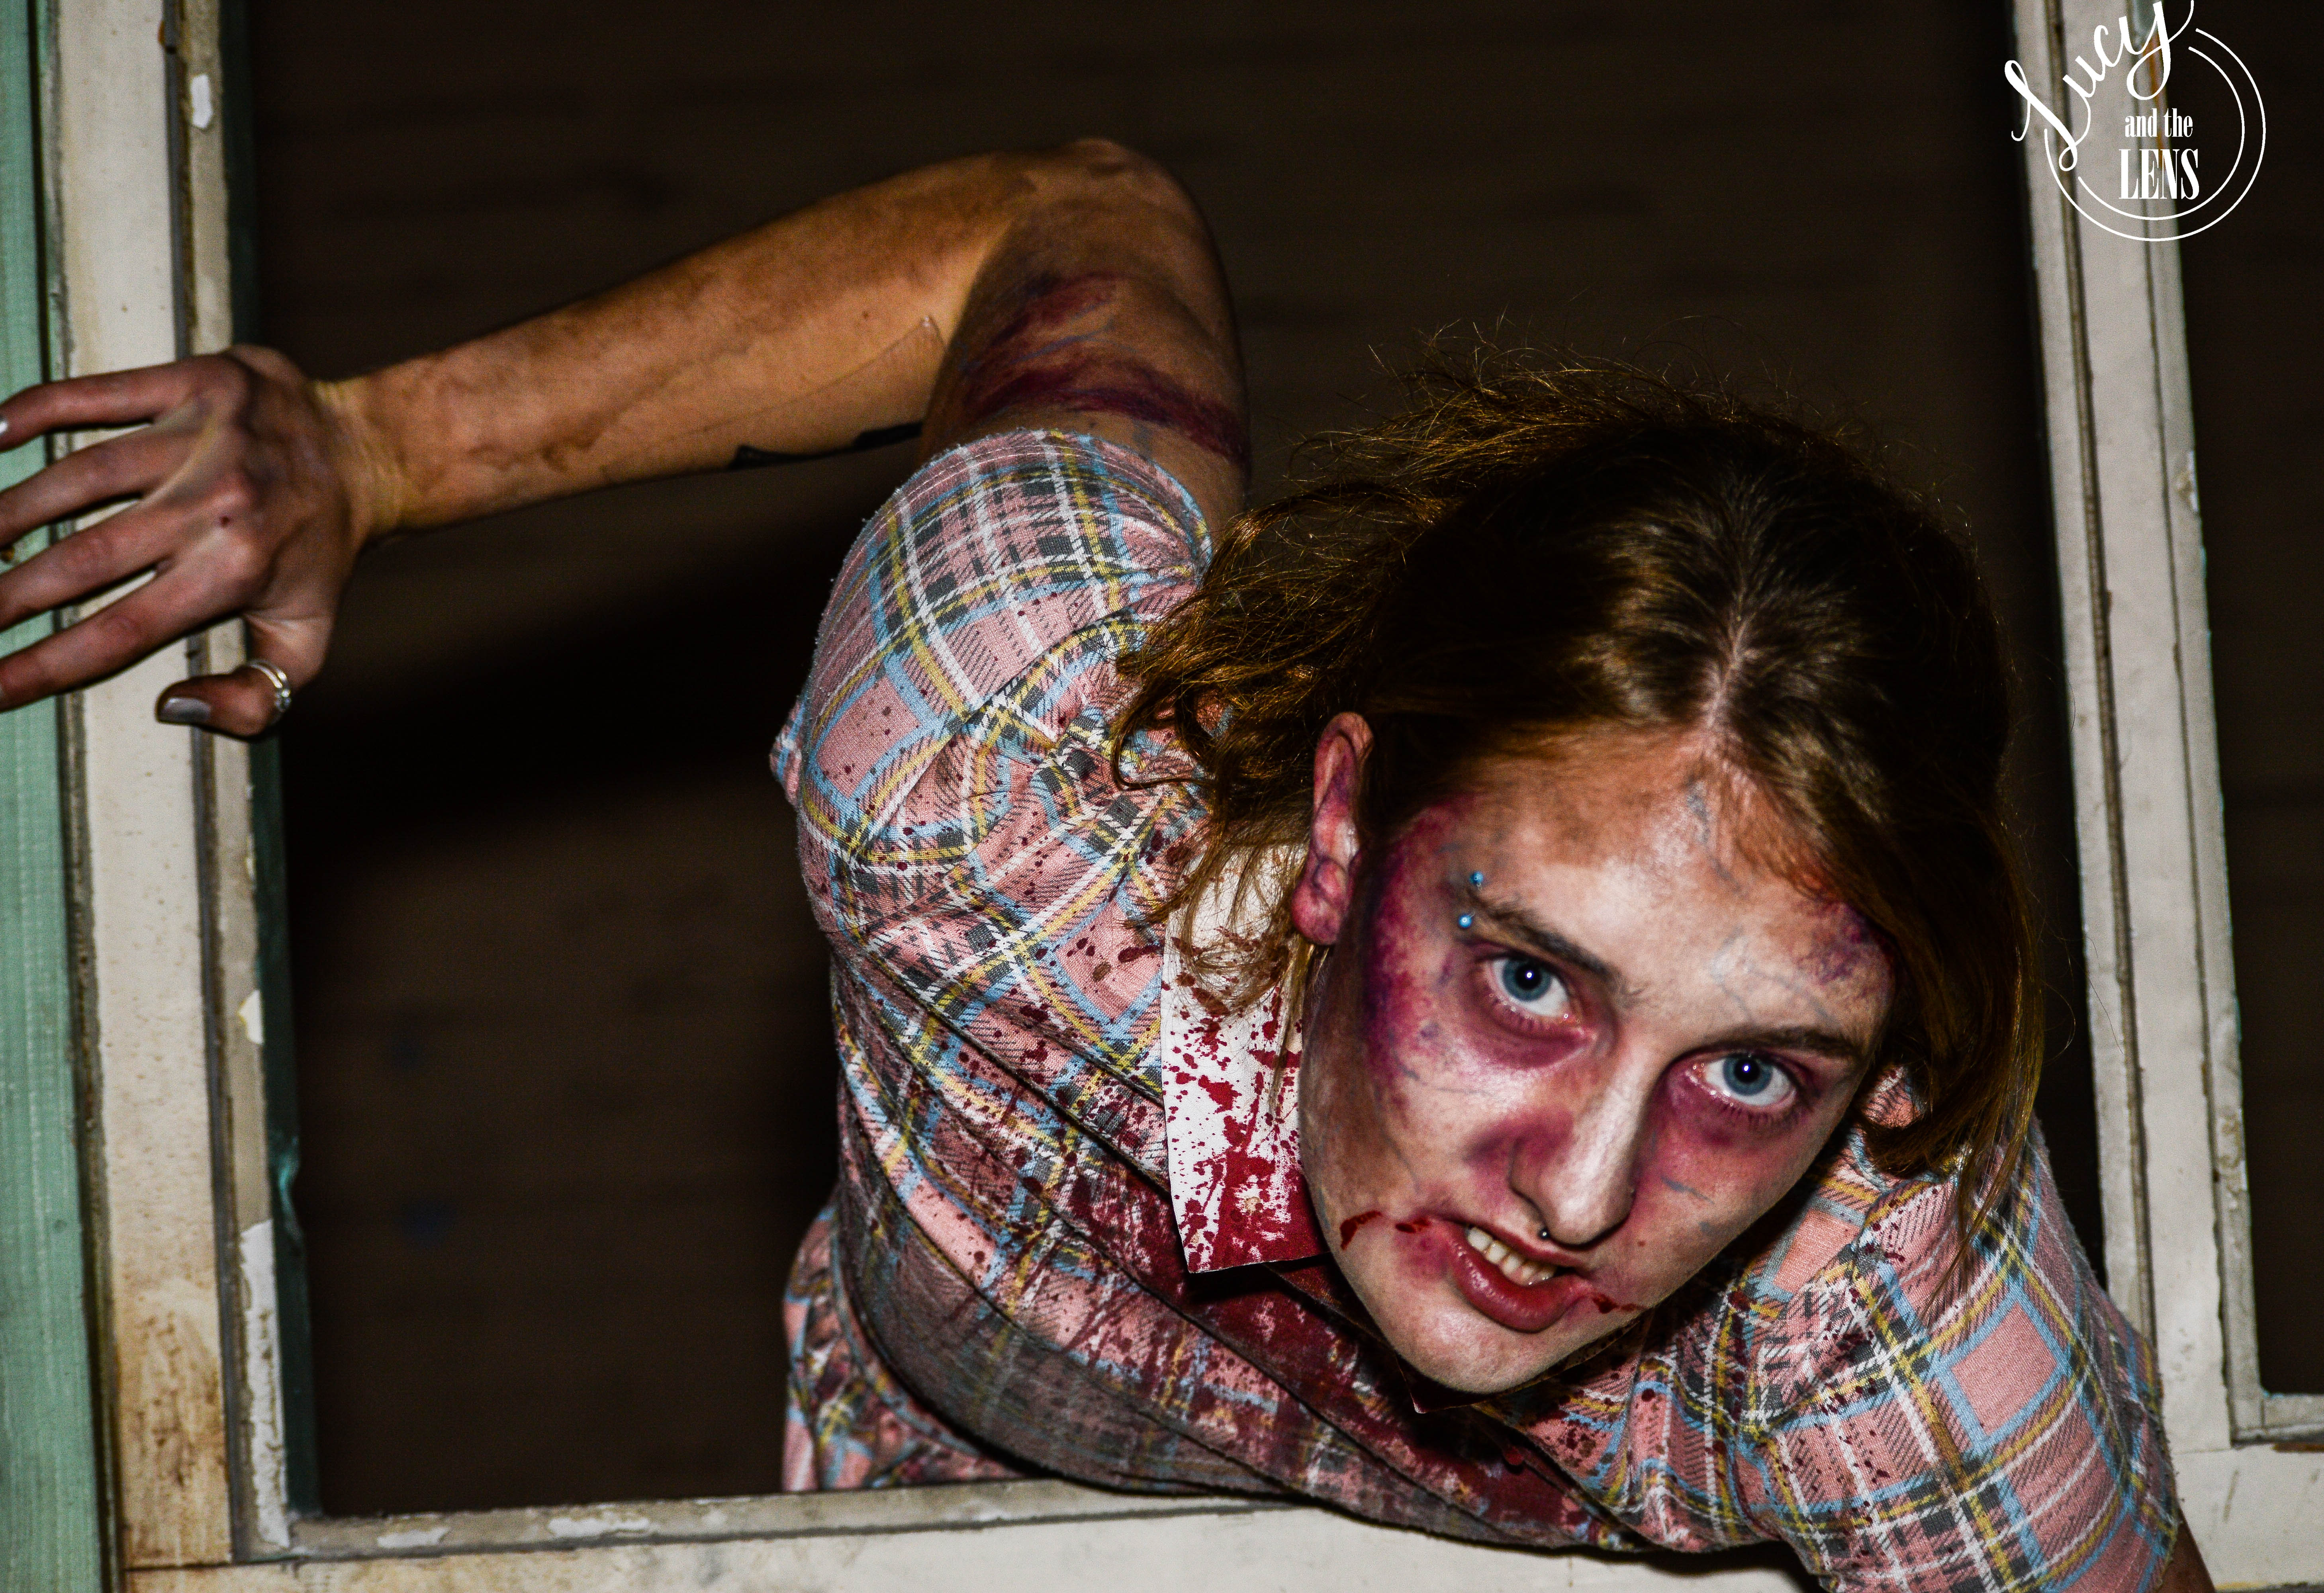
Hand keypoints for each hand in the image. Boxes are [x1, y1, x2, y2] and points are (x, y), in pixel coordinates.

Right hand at [0, 346, 375, 735]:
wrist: (369, 453)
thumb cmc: (322, 553)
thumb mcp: (309, 639)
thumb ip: (254, 697)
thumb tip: (170, 707)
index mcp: (238, 570)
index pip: (120, 630)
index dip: (45, 664)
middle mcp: (217, 504)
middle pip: (83, 558)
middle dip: (7, 595)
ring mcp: (205, 437)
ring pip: (79, 475)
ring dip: (8, 510)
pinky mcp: (197, 382)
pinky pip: (99, 393)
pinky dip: (38, 409)